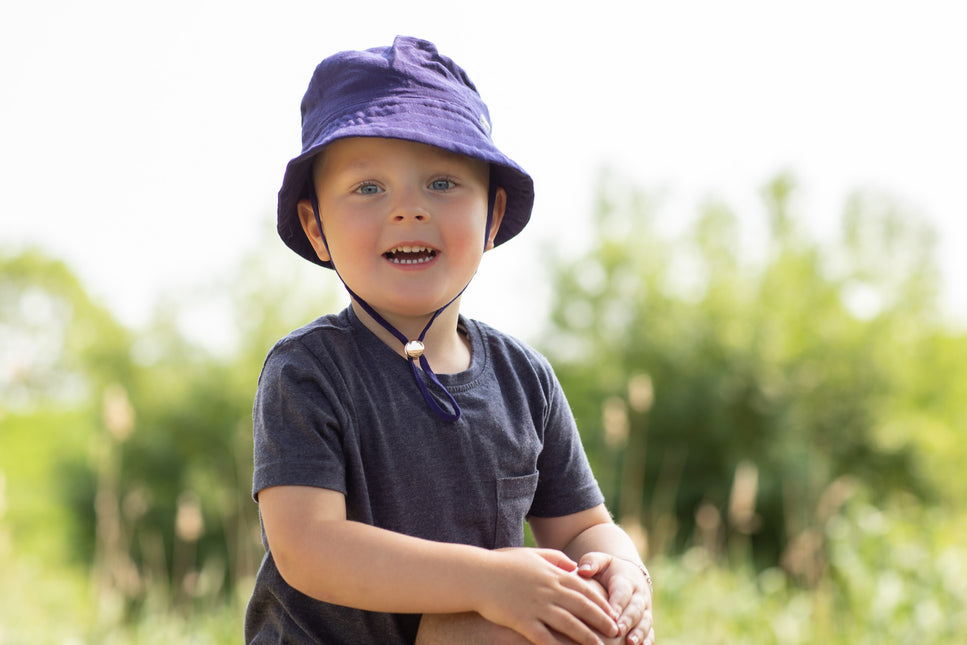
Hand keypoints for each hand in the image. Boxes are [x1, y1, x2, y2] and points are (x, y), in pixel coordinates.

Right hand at [475, 548, 620, 644]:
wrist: (477, 575)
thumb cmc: (502, 564)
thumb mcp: (531, 555)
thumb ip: (555, 558)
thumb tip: (574, 566)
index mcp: (552, 574)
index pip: (584, 589)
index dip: (600, 602)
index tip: (613, 612)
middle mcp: (548, 590)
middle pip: (581, 607)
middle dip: (601, 620)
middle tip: (616, 631)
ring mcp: (536, 606)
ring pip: (568, 624)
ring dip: (586, 637)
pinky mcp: (522, 621)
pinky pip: (545, 637)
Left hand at [577, 553, 654, 644]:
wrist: (630, 576)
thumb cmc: (608, 570)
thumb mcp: (601, 561)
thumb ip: (592, 562)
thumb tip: (582, 569)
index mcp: (626, 580)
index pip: (622, 592)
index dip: (618, 604)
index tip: (611, 614)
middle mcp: (639, 596)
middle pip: (635, 609)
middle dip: (627, 621)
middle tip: (618, 631)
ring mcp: (645, 610)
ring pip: (645, 622)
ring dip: (639, 633)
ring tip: (630, 643)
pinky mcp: (646, 621)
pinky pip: (650, 632)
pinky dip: (647, 640)